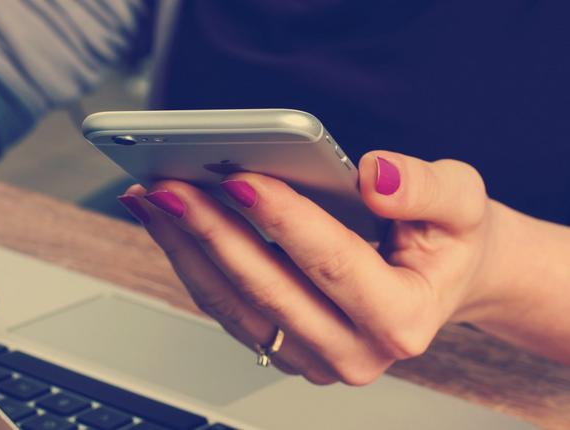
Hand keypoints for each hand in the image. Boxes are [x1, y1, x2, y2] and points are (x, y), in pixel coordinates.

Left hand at [119, 151, 502, 384]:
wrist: (440, 277)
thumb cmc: (448, 240)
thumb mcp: (462, 202)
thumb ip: (426, 188)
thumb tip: (374, 177)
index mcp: (403, 319)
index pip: (332, 264)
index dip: (283, 220)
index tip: (239, 178)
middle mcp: (355, 352)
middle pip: (268, 289)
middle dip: (213, 232)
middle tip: (170, 186)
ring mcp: (313, 358)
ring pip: (234, 304)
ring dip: (187, 248)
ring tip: (154, 199)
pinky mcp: (284, 348)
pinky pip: (226, 308)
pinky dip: (192, 262)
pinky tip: (169, 223)